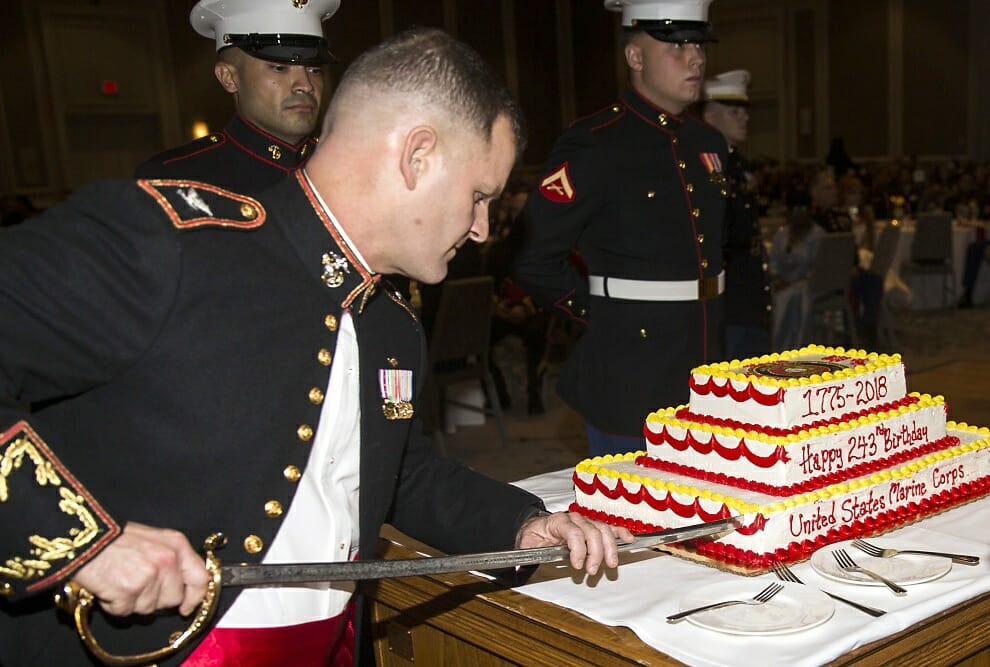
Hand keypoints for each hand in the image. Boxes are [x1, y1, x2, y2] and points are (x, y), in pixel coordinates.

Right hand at [72, 522, 208, 616]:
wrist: (86, 538)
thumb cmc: (116, 538)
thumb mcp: (154, 539)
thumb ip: (172, 559)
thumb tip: (182, 584)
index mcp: (177, 545)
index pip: (200, 578)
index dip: (195, 597)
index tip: (187, 607)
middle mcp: (167, 560)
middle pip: (173, 599)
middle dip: (156, 599)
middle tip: (137, 584)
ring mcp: (150, 576)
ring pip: (148, 608)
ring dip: (133, 601)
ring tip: (120, 579)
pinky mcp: (129, 590)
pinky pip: (125, 611)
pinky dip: (115, 604)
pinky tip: (109, 586)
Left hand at [515, 511, 633, 575]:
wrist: (535, 527)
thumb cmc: (534, 536)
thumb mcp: (526, 544)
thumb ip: (526, 555)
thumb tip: (520, 566)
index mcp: (557, 521)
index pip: (573, 532)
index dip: (578, 549)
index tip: (577, 565)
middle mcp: (574, 519)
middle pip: (592, 531)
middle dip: (595, 552)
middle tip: (592, 571)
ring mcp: (585, 521)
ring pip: (603, 529)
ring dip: (609, 547)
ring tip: (610, 564)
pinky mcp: (591, 527)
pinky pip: (608, 527)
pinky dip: (619, 532)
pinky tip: (628, 539)